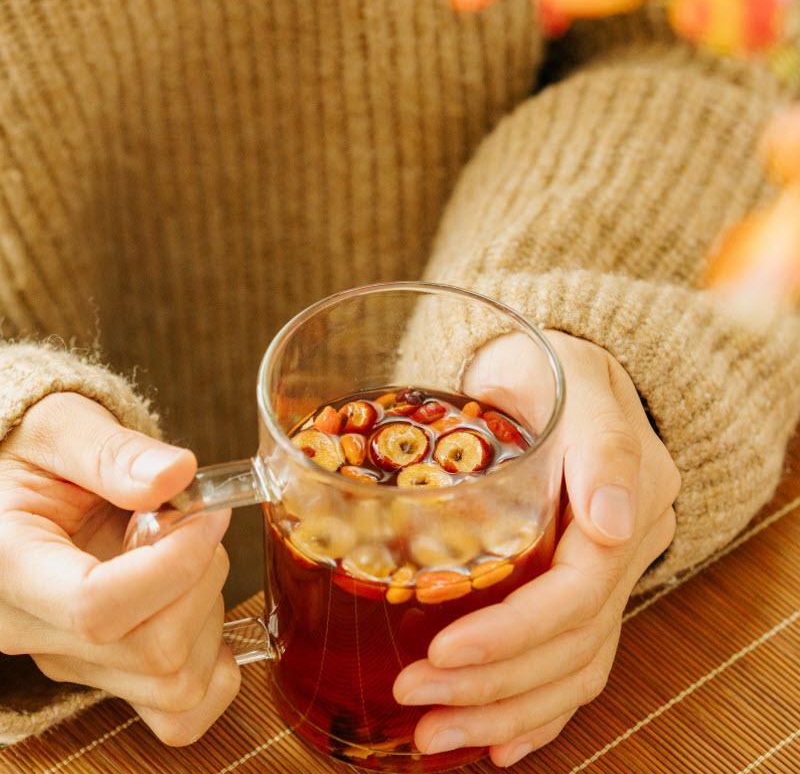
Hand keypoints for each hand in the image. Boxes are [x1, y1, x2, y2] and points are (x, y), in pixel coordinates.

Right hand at [0, 393, 238, 744]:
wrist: (27, 486)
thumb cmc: (41, 456)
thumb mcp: (65, 429)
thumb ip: (114, 452)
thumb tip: (178, 475)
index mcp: (10, 568)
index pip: (98, 608)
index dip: (177, 563)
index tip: (208, 514)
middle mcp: (35, 632)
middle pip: (154, 650)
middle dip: (204, 577)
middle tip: (196, 524)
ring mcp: (73, 660)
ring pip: (176, 683)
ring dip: (211, 612)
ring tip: (188, 559)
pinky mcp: (108, 673)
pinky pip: (178, 713)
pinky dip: (215, 668)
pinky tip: (203, 609)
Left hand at [393, 331, 678, 765]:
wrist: (554, 374)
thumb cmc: (547, 367)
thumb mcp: (568, 377)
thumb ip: (599, 442)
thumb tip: (613, 524)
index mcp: (628, 492)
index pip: (580, 587)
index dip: (514, 629)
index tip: (444, 650)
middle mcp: (626, 543)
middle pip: (573, 642)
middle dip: (494, 683)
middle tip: (417, 700)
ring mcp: (610, 570)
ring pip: (574, 666)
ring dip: (506, 710)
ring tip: (437, 736)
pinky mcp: (583, 586)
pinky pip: (574, 662)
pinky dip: (536, 710)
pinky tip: (495, 742)